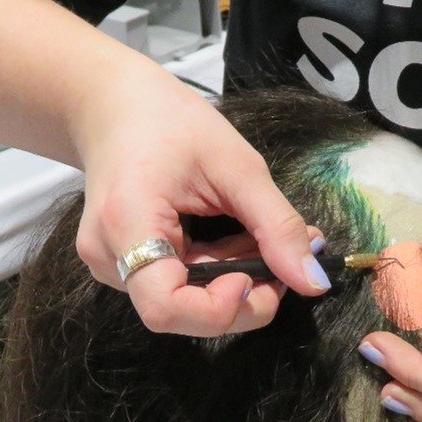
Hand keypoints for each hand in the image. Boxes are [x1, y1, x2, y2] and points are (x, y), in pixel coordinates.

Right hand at [70, 62, 329, 336]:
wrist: (115, 107)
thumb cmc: (171, 122)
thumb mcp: (237, 165)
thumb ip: (277, 226)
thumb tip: (314, 283)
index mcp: (125, 225)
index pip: (165, 308)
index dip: (219, 309)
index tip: (256, 276)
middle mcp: (107, 257)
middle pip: (181, 314)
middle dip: (241, 294)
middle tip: (278, 258)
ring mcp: (109, 266)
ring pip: (183, 304)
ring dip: (230, 281)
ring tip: (251, 235)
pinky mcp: (119, 268)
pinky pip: (176, 288)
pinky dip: (213, 272)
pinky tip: (226, 238)